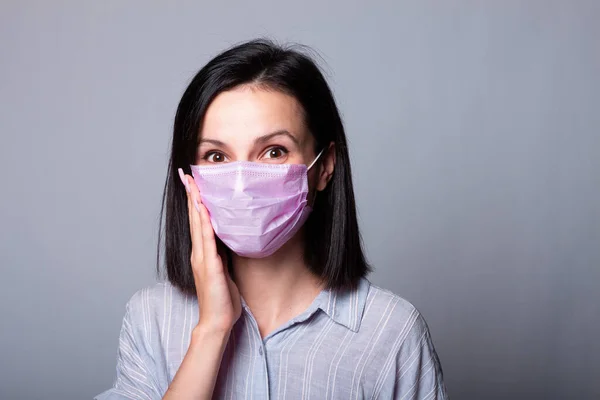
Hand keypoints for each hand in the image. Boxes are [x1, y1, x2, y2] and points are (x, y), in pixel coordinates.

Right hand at [178, 168, 241, 333]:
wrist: (217, 320)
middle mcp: (199, 253)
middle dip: (191, 195)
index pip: (198, 222)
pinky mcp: (210, 265)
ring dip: (195, 203)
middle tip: (186, 174)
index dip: (195, 201)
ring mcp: (202, 258)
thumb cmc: (221, 299)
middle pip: (194, 218)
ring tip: (192, 184)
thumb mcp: (223, 270)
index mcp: (202, 253)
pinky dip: (203, 223)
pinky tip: (202, 209)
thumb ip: (221, 255)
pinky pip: (206, 239)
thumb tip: (226, 239)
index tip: (193, 183)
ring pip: (198, 224)